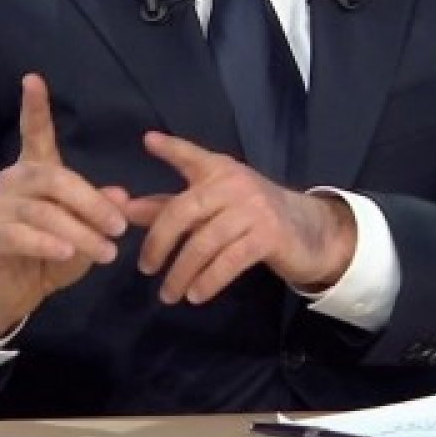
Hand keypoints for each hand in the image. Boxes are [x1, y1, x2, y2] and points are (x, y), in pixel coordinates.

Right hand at [0, 73, 128, 340]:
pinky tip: (68, 252)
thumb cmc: (50, 254)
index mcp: (36, 171)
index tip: (33, 78)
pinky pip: (23, 234)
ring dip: (80, 232)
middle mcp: (13, 180)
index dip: (34, 107)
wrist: (11, 292)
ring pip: (44, 211)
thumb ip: (99, 212)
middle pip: (55, 178)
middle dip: (92, 203)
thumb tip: (121, 195)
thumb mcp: (85, 232)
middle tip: (120, 227)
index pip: (35, 133)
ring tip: (107, 253)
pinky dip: (50, 243)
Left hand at [122, 131, 356, 305]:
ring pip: (204, 242)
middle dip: (159, 242)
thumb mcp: (213, 206)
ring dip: (181, 272)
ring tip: (168, 294)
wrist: (308, 232)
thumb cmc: (252, 216)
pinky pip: (229, 261)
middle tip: (145, 268)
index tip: (149, 141)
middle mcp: (234, 183)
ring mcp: (253, 208)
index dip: (172, 149)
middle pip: (184, 210)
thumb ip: (170, 206)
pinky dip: (208, 281)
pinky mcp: (268, 236)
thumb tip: (127, 210)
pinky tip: (195, 295)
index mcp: (220, 171)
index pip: (193, 156)